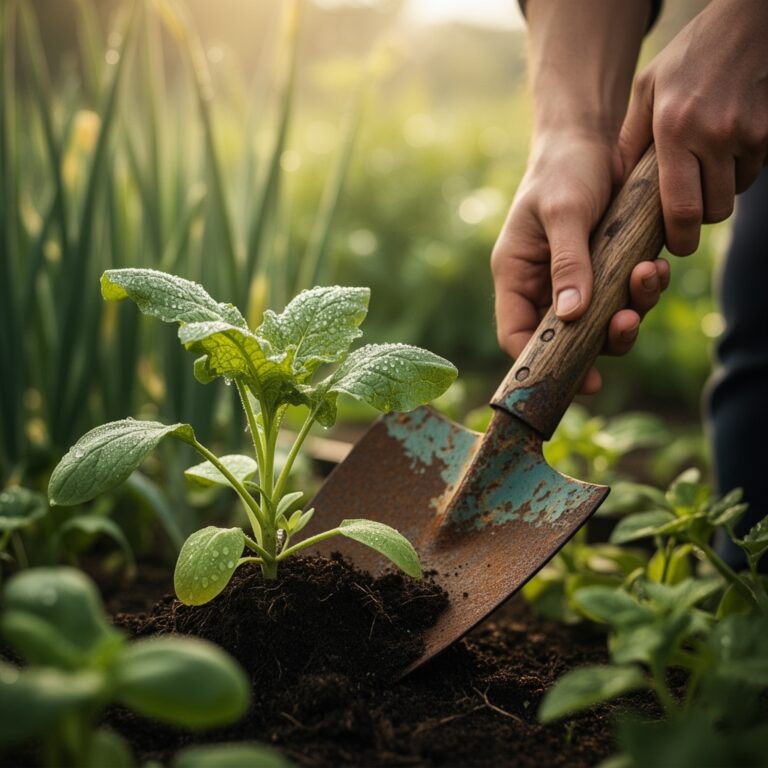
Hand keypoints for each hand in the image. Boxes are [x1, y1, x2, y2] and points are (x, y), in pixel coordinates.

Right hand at [492, 131, 668, 393]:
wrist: (590, 137)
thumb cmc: (563, 170)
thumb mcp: (562, 213)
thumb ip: (567, 263)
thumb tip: (573, 316)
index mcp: (516, 276)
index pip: (517, 334)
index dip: (540, 363)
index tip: (577, 377)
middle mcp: (542, 285)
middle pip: (564, 337)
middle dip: (599, 339)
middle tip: (626, 325)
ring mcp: (575, 279)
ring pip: (600, 321)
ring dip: (630, 310)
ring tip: (648, 278)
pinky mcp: (604, 269)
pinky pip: (624, 296)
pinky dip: (644, 289)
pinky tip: (656, 267)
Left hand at [619, 0, 767, 254]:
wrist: (750, 21)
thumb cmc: (689, 57)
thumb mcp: (647, 90)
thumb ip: (630, 139)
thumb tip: (614, 185)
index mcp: (675, 130)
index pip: (681, 209)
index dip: (680, 238)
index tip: (675, 245)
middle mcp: (715, 135)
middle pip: (714, 211)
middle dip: (699, 219)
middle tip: (686, 211)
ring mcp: (750, 133)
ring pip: (735, 192)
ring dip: (720, 191)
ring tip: (704, 164)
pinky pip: (755, 170)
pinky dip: (740, 169)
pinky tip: (726, 144)